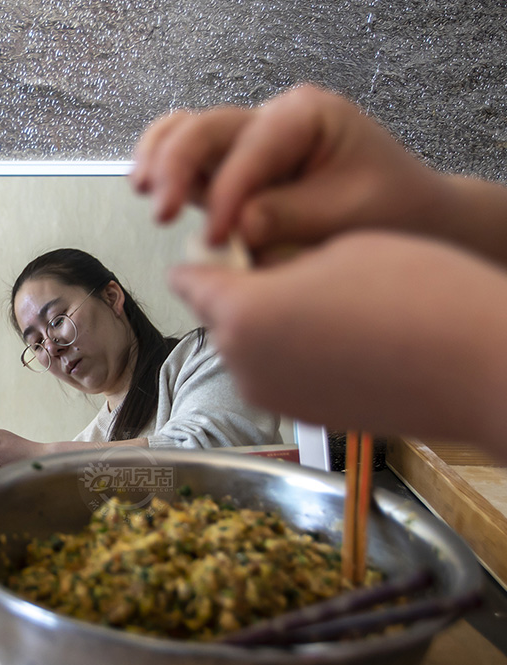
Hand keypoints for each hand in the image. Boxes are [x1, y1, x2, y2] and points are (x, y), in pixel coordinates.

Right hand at [131, 84, 444, 254]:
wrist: (406, 213)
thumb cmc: (388, 207)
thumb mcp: (350, 212)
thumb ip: (289, 216)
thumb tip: (236, 229)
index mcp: (306, 116)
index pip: (251, 149)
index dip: (229, 194)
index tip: (219, 238)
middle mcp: (269, 119)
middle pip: (204, 128)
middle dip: (177, 167)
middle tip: (161, 212)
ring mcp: (245, 142)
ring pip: (183, 131)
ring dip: (158, 160)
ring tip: (143, 192)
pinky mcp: (228, 168)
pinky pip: (183, 154)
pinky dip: (161, 165)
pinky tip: (148, 188)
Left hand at [167, 231, 506, 452]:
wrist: (481, 364)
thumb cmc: (419, 295)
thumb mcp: (335, 249)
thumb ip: (276, 259)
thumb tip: (253, 271)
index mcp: (240, 314)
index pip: (188, 281)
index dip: (205, 258)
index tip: (223, 246)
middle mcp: (243, 365)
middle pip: (219, 318)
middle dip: (240, 295)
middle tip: (288, 272)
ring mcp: (273, 398)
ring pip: (248, 349)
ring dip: (269, 328)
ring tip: (327, 305)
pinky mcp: (304, 417)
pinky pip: (281, 375)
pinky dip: (297, 357)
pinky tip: (342, 337)